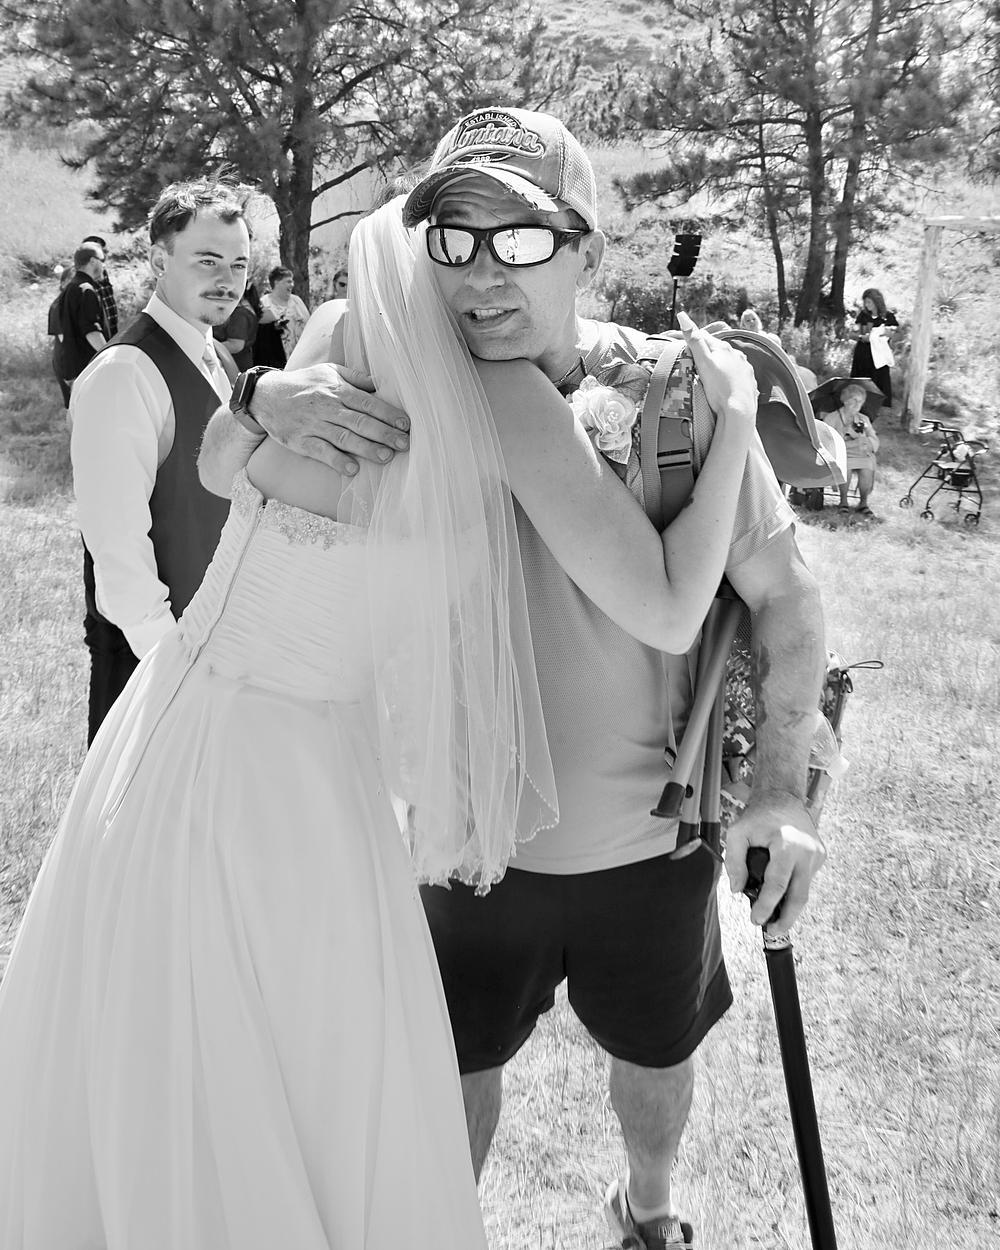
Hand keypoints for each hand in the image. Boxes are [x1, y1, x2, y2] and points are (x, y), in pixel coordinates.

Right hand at [252, 363, 409, 475]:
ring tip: (386, 457)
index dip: (387, 413)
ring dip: (366, 449)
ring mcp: (313, 425)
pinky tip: (352, 469)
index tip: (405, 424)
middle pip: (359, 421)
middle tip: (404, 444)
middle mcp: (327, 406)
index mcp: (337, 389)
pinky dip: (337, 461)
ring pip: (343, 438)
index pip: (367, 402)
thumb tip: (381, 382)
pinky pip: (321, 452)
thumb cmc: (304, 384)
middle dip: (384, 433)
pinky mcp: (300, 441)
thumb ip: (356, 378)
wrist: (266, 395)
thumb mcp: (329, 371)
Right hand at [677, 311, 757, 425]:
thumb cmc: (718, 388)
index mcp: (723, 348)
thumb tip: (683, 316)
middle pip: (718, 348)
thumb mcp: (703, 363)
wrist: (739, 410)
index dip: (693, 338)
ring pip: (730, 359)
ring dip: (721, 362)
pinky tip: (726, 382)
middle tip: (696, 359)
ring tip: (711, 372)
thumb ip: (694, 340)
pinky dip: (731, 374)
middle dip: (707, 350)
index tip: (684, 343)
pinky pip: (738, 373)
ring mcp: (744, 367)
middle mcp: (736, 354)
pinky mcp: (749, 380)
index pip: (704, 337)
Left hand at [725, 788, 826, 935]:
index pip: (778, 884)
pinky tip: (782, 892)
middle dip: (786, 918)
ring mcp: (817, 855)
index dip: (767, 906)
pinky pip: (806, 879)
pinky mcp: (821, 856)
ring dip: (790, 907)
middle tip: (772, 930)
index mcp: (787, 844)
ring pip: (805, 890)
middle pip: (799, 896)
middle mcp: (807, 851)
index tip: (757, 919)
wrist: (784, 797)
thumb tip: (737, 889)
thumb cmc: (759, 815)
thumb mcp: (737, 832)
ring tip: (775, 918)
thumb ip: (734, 861)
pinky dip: (794, 888)